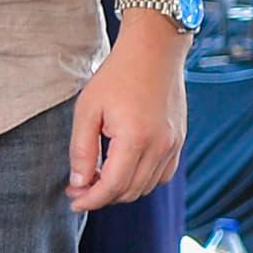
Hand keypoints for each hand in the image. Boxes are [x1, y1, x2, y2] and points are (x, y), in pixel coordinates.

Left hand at [65, 23, 187, 210]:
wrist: (154, 52)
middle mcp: (161, 146)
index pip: (113, 186)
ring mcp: (174, 145)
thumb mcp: (87, 110)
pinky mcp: (179, 141)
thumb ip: (82, 150)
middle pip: (130, 191)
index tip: (73, 201)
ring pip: (147, 187)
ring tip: (97, 178)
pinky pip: (162, 175)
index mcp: (136, 138)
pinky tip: (122, 170)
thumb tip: (79, 183)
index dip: (91, 200)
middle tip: (79, 189)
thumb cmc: (116, 76)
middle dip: (102, 196)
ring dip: (121, 190)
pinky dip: (141, 181)